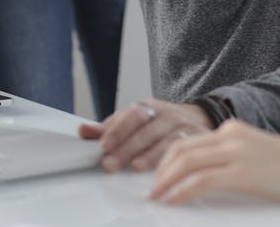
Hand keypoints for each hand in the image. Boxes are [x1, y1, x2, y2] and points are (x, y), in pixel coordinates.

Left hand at [77, 99, 211, 172]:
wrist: (196, 118)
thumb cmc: (158, 124)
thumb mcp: (135, 121)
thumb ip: (109, 128)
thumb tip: (83, 131)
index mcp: (148, 107)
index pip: (131, 115)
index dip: (117, 130)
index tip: (103, 145)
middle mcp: (166, 114)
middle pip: (146, 128)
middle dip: (127, 147)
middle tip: (110, 163)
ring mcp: (182, 126)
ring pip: (166, 139)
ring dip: (149, 155)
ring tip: (135, 166)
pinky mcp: (196, 139)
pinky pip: (184, 150)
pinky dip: (170, 161)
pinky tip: (160, 172)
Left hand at [149, 119, 279, 204]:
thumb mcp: (255, 156)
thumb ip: (231, 160)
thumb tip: (204, 177)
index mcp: (233, 130)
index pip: (188, 141)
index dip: (166, 160)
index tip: (158, 177)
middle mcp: (231, 135)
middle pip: (181, 149)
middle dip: (161, 171)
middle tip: (152, 190)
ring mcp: (237, 152)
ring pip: (186, 162)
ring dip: (166, 181)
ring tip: (157, 197)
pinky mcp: (243, 172)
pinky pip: (202, 181)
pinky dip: (182, 191)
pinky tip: (174, 201)